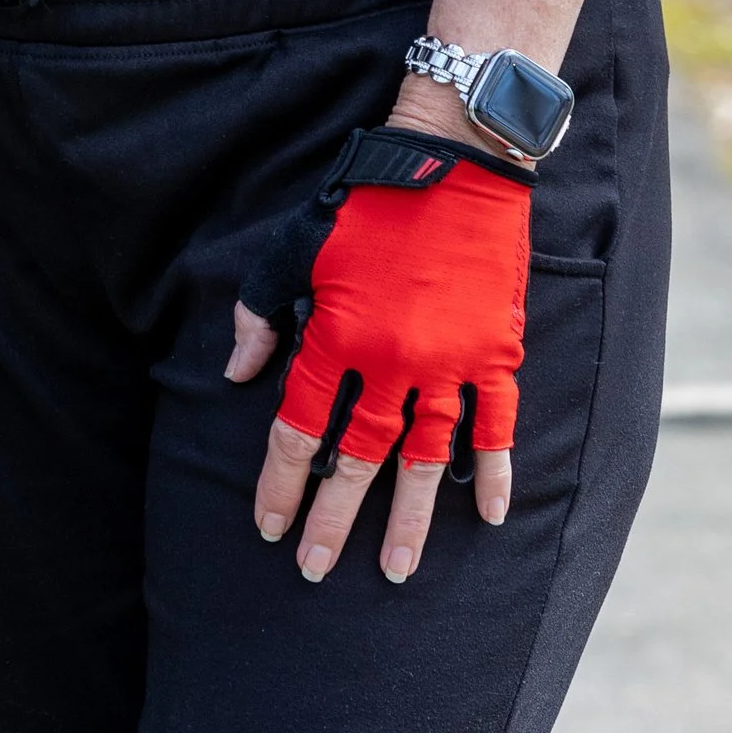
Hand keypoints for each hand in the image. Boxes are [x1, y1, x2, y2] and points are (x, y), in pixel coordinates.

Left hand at [224, 120, 529, 585]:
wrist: (453, 161)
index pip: (299, 430)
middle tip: (315, 570)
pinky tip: (491, 517)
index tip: (269, 525)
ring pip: (426, 458)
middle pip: (357, 459)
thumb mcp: (294, 247)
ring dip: (411, 519)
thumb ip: (261, 314)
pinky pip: (496, 426)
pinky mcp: (494, 351)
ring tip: (398, 571)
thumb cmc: (365, 203)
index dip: (280, 483)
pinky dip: (494, 472)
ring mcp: (449, 361)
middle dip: (333, 520)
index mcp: (337, 336)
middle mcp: (393, 361)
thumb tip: (235, 376)